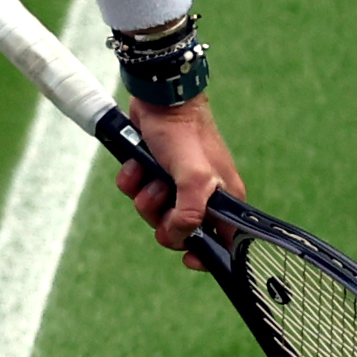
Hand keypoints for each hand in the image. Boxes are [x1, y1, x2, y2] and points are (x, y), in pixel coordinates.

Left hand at [116, 98, 239, 257]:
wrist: (159, 99)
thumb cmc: (183, 133)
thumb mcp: (194, 178)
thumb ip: (190, 214)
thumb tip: (178, 237)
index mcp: (224, 198)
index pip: (223, 240)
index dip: (206, 253)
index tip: (188, 257)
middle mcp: (203, 194)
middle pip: (178, 230)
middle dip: (162, 217)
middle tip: (161, 194)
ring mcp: (177, 184)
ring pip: (154, 212)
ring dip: (144, 195)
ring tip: (148, 173)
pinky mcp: (154, 172)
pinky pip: (137, 192)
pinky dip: (132, 180)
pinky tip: (135, 164)